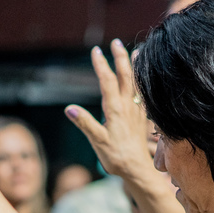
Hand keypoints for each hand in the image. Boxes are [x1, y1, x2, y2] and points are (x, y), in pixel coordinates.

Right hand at [64, 40, 156, 180]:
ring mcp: (137, 111)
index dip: (101, 65)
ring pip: (137, 83)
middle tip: (115, 42)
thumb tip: (70, 109)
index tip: (96, 51)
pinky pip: (144, 94)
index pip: (107, 82)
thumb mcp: (97, 141)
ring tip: (136, 51)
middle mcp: (128, 107)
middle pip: (125, 76)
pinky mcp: (142, 118)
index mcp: (115, 110)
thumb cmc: (116, 157)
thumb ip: (85, 124)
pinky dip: (143, 81)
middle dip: (120, 58)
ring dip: (135, 66)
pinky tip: (143, 77)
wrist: (137, 169)